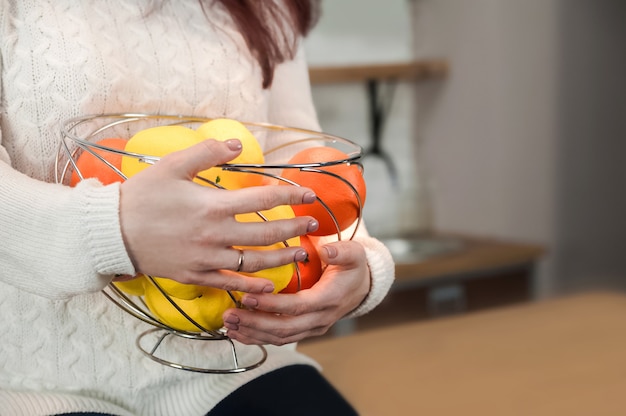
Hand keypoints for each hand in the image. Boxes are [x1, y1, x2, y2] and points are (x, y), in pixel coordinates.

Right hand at [119, 139, 318, 293]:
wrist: (111, 233)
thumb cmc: (142, 196)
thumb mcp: (172, 165)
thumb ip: (207, 153)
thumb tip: (238, 144)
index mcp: (213, 206)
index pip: (263, 201)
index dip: (291, 196)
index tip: (309, 194)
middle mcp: (216, 236)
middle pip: (267, 234)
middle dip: (295, 228)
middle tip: (313, 225)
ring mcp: (207, 260)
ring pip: (255, 263)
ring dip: (282, 258)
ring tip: (301, 254)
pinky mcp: (196, 277)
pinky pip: (231, 285)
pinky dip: (252, 287)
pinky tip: (269, 286)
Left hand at [222, 239, 370, 344]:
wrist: (362, 286)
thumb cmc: (353, 266)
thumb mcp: (353, 253)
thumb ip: (341, 251)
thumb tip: (327, 250)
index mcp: (328, 299)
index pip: (296, 307)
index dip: (271, 305)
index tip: (248, 297)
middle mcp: (320, 319)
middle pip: (284, 329)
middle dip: (254, 323)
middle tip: (230, 314)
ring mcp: (312, 328)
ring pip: (280, 338)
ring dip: (252, 333)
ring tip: (229, 324)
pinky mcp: (304, 330)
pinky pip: (280, 339)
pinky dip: (257, 338)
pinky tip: (238, 333)